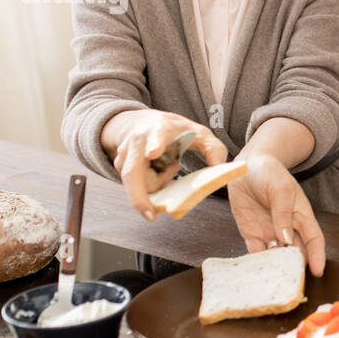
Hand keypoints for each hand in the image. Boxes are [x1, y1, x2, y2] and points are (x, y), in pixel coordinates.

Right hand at [107, 109, 226, 220]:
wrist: (145, 122)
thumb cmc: (176, 130)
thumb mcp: (200, 134)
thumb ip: (214, 149)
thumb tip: (219, 168)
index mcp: (159, 129)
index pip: (157, 137)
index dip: (155, 144)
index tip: (153, 153)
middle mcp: (137, 141)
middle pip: (132, 172)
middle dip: (138, 195)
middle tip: (151, 215)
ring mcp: (124, 154)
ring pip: (137, 183)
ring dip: (157, 183)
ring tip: (171, 164)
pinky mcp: (119, 164)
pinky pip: (135, 185)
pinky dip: (151, 183)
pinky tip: (158, 168)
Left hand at [227, 155, 325, 275]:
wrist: (244, 167)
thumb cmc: (269, 173)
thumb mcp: (281, 189)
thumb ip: (283, 214)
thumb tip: (286, 240)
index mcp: (301, 215)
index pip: (313, 239)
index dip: (317, 255)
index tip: (318, 271)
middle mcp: (287, 228)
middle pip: (297, 253)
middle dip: (297, 267)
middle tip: (294, 282)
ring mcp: (269, 232)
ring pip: (277, 256)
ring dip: (277, 268)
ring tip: (275, 282)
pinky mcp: (251, 234)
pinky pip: (256, 252)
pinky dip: (257, 263)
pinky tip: (257, 271)